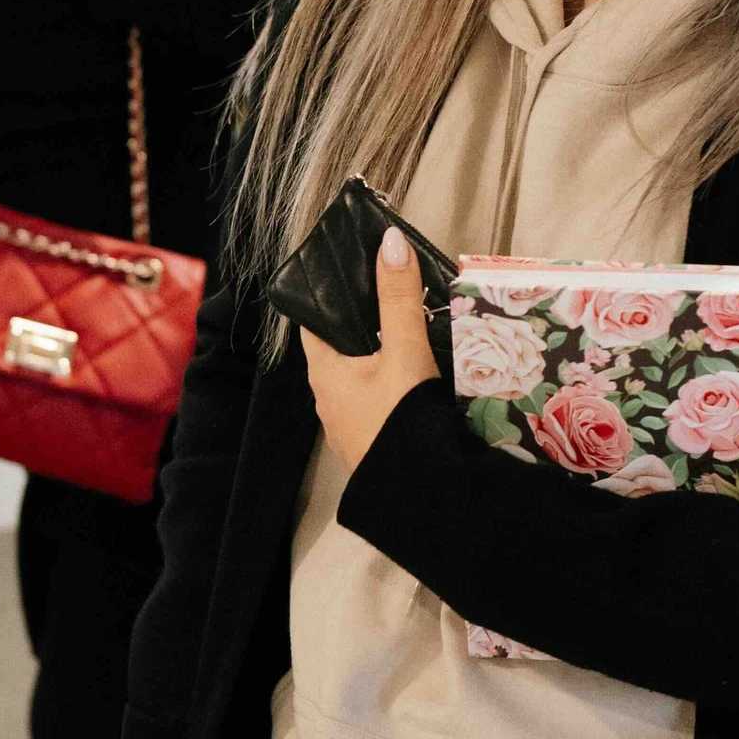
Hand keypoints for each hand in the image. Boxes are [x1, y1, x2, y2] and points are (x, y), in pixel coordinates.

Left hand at [299, 226, 438, 471]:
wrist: (423, 498)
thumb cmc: (402, 421)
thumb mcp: (403, 352)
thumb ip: (398, 299)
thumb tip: (389, 240)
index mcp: (324, 373)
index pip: (315, 322)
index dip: (331, 295)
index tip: (354, 270)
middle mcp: (329, 399)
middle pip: (342, 348)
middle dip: (365, 323)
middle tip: (394, 292)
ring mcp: (351, 425)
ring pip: (362, 375)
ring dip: (383, 354)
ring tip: (414, 326)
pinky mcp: (375, 442)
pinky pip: (379, 400)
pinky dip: (394, 382)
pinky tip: (422, 374)